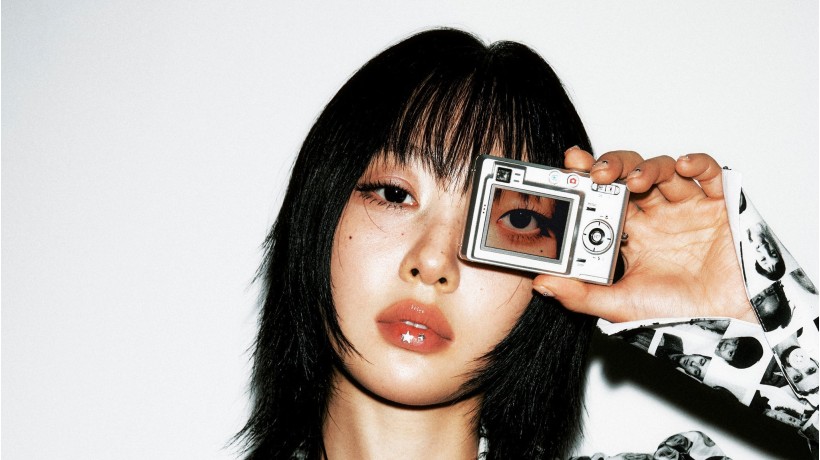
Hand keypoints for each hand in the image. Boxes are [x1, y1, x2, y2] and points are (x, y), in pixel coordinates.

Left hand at [532, 147, 755, 323]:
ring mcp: (687, 208)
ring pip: (663, 169)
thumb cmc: (678, 314)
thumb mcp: (620, 305)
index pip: (602, 198)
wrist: (726, 326)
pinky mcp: (720, 206)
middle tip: (595, 172)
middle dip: (611, 166)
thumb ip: (580, 295)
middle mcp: (656, 216)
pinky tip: (681, 168)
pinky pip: (710, 174)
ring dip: (646, 167)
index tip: (566, 170)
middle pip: (628, 175)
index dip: (585, 182)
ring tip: (634, 181)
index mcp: (631, 234)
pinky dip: (696, 164)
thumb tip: (541, 284)